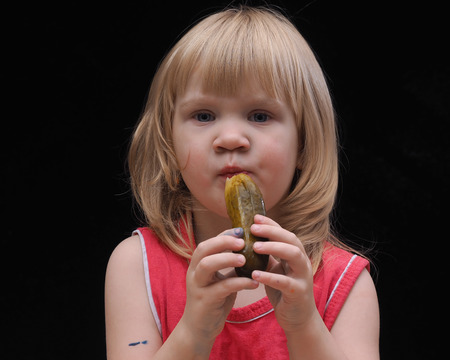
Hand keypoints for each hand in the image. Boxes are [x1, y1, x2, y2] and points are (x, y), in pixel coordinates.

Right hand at [180, 228, 258, 346]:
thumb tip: (249, 248)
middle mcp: (194, 272)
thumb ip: (228, 265)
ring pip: (207, 265)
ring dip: (227, 259)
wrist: (199, 329)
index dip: (224, 235)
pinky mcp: (205, 301)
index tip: (241, 230)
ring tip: (245, 260)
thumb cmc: (213, 300)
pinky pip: (222, 287)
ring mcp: (197, 286)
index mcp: (197, 265)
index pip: (208, 242)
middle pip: (203, 249)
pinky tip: (254, 283)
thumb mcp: (219, 279)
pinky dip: (240, 283)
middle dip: (223, 242)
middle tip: (243, 242)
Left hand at [250, 215, 317, 334]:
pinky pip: (285, 281)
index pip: (285, 233)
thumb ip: (267, 255)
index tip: (254, 217)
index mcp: (296, 255)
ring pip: (294, 255)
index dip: (271, 224)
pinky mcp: (298, 292)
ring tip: (254, 247)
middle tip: (253, 229)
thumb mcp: (275, 269)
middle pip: (292, 239)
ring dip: (274, 248)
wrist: (298, 319)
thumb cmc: (284, 291)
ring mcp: (303, 276)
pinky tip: (254, 274)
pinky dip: (269, 277)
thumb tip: (248, 240)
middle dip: (272, 232)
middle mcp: (302, 262)